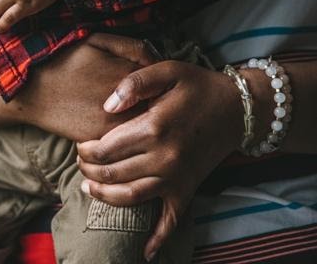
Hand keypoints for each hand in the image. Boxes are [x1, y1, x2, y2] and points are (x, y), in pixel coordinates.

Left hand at [76, 61, 245, 260]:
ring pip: (130, 197)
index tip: (79, 146)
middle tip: (80, 164)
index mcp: (154, 128)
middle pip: (112, 173)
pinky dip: (157, 238)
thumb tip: (106, 106)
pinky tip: (144, 250)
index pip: (105, 149)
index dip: (85, 151)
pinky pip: (171, 220)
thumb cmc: (196, 87)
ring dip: (104, 196)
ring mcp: (177, 178)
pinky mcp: (188, 189)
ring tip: (88, 188)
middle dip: (89, 171)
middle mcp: (164, 158)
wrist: (238, 108)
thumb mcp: (166, 71)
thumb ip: (134, 83)